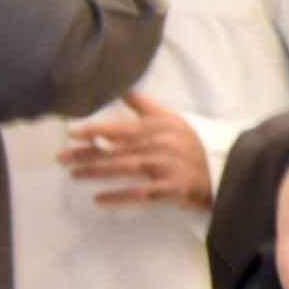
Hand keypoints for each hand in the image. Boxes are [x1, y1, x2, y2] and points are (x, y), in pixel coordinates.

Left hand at [59, 90, 209, 210]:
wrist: (226, 168)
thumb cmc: (193, 144)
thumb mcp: (172, 120)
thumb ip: (145, 106)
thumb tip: (121, 88)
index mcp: (159, 127)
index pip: (122, 127)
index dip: (96, 130)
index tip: (71, 133)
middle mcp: (161, 144)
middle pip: (118, 149)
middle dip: (88, 153)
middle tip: (62, 158)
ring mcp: (167, 167)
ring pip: (126, 168)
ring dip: (97, 172)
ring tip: (74, 174)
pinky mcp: (173, 188)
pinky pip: (141, 193)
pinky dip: (119, 197)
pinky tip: (99, 200)